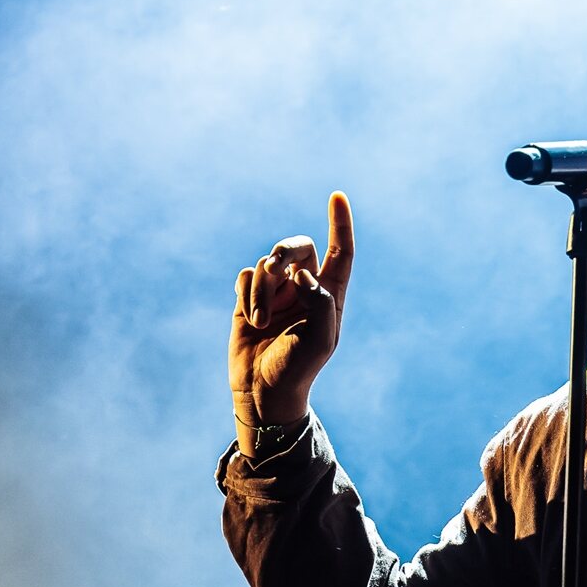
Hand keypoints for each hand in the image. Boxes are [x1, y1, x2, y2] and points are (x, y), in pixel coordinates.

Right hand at [229, 191, 355, 441]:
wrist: (263, 390)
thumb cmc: (298, 368)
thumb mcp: (320, 340)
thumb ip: (319, 302)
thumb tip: (303, 273)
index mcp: (330, 294)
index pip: (340, 252)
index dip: (340, 224)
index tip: (337, 196)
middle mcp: (304, 287)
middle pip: (297, 247)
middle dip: (285, 249)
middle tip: (276, 266)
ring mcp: (276, 291)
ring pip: (266, 265)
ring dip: (261, 290)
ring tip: (261, 321)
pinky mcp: (249, 298)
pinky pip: (245, 276)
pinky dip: (247, 294)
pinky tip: (251, 319)